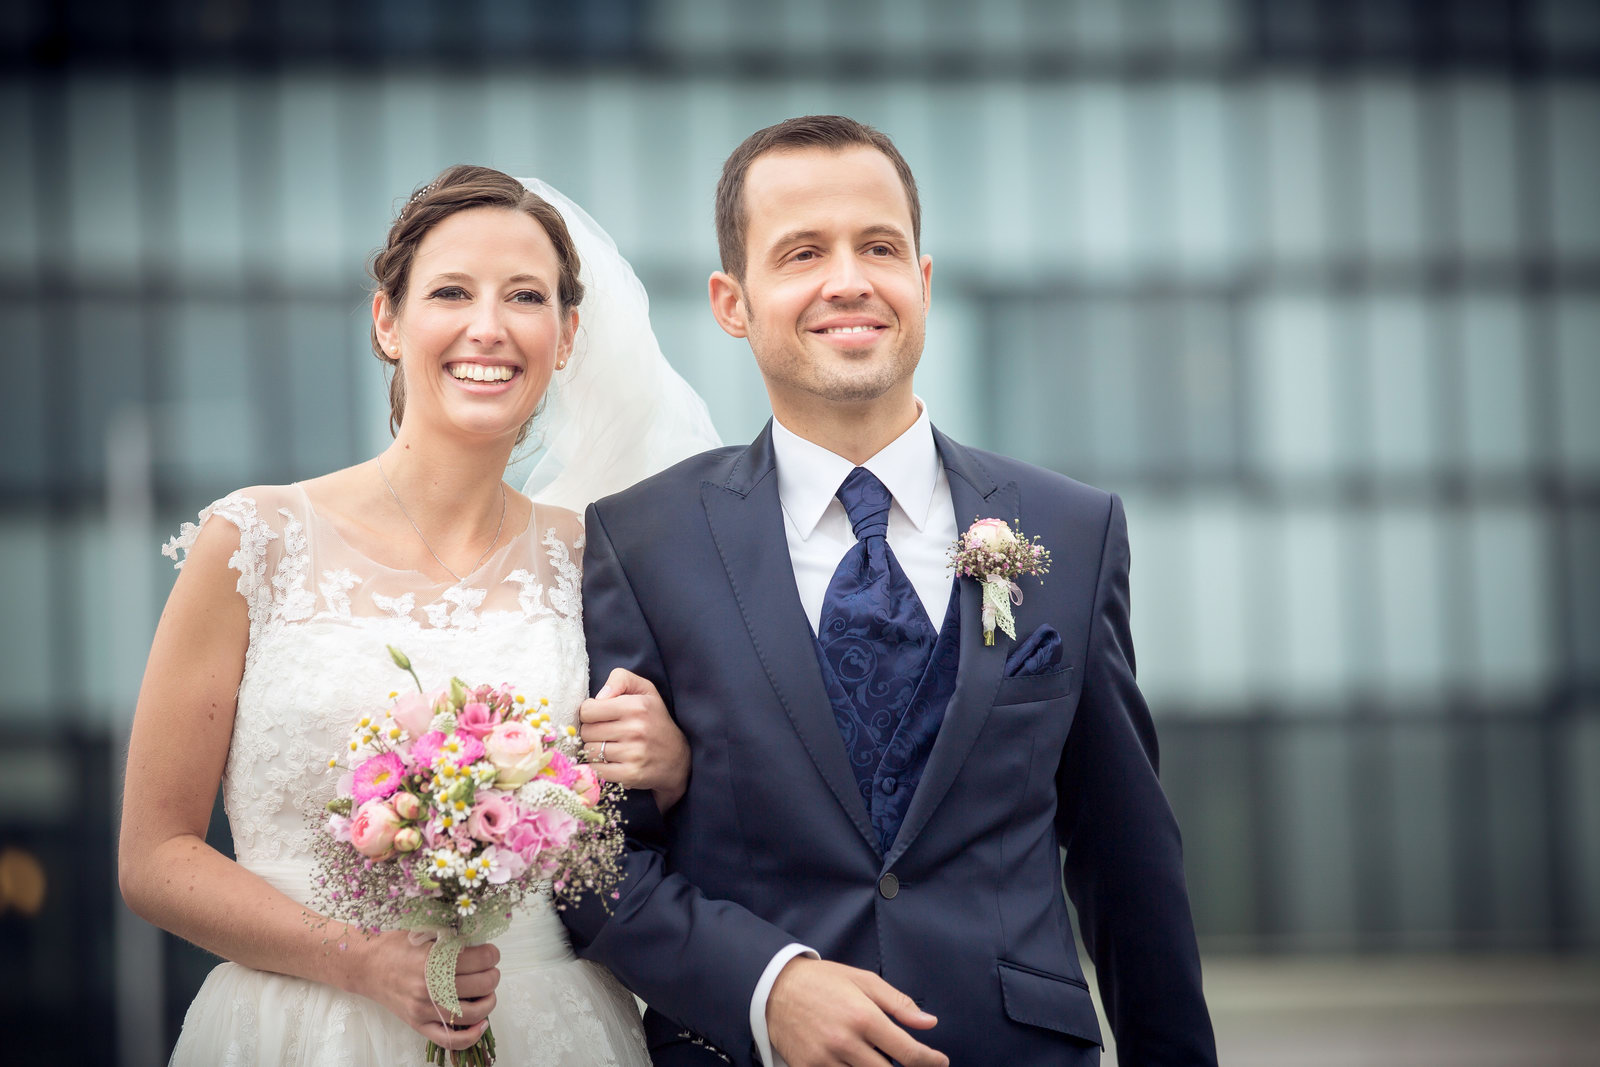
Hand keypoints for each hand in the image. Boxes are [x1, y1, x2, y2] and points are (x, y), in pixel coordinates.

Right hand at [348, 930, 500, 1051]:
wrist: (366, 966)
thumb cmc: (396, 946)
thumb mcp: (425, 933)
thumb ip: (452, 940)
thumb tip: (482, 946)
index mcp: (433, 959)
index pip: (480, 959)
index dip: (492, 954)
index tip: (491, 953)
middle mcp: (429, 987)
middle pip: (481, 984)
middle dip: (493, 975)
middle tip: (489, 970)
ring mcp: (423, 1009)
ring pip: (472, 1012)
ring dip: (489, 1001)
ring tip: (487, 992)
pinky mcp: (418, 1024)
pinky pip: (449, 1039)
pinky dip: (471, 1035)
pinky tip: (482, 1023)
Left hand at [580, 668, 689, 810]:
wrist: (677, 758)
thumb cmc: (654, 719)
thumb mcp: (644, 690)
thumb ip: (620, 678)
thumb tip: (598, 697)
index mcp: (636, 706)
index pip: (587, 710)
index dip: (590, 713)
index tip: (601, 716)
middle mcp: (636, 729)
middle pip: (586, 731)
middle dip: (591, 732)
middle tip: (606, 733)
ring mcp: (634, 753)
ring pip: (589, 751)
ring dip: (594, 750)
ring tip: (609, 747)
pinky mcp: (631, 774)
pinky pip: (597, 770)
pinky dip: (599, 767)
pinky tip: (611, 762)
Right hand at [767, 958, 947, 1066]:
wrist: (774, 988)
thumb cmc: (822, 981)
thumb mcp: (863, 981)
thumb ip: (898, 1004)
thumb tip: (929, 1023)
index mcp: (863, 1016)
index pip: (907, 1052)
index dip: (929, 1061)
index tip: (939, 1062)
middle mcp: (845, 1042)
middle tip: (909, 1063)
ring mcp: (825, 1060)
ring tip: (879, 1059)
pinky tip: (857, 1062)